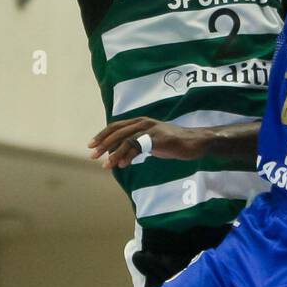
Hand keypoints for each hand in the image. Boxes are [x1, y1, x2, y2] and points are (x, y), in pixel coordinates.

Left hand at [87, 117, 207, 169]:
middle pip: (117, 131)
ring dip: (114, 153)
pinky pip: (139, 146)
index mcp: (140, 122)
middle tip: (92, 155)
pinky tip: (122, 164)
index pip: (115, 126)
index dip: (102, 135)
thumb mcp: (151, 142)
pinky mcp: (159, 138)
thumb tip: (120, 155)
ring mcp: (151, 129)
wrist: (195, 142)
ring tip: (105, 165)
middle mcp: (144, 122)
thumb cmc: (173, 143)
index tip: (91, 145)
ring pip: (127, 139)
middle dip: (103, 144)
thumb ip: (137, 145)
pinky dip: (128, 155)